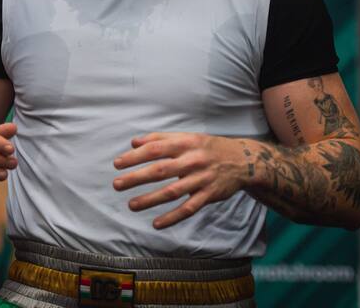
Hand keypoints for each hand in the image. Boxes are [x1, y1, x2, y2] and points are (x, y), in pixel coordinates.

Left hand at [113, 132, 248, 228]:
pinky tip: (156, 223)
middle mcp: (192, 160)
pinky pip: (189, 208)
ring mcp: (201, 179)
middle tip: (117, 184)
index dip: (135, 156)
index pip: (155, 149)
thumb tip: (133, 142)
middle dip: (137, 177)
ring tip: (131, 205)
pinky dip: (172, 217)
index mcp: (184, 143)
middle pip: (160, 170)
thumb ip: (159, 138)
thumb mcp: (186, 137)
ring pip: (172, 191)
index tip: (117, 164)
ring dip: (150, 200)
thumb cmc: (207, 147)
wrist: (242, 160)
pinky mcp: (209, 195)